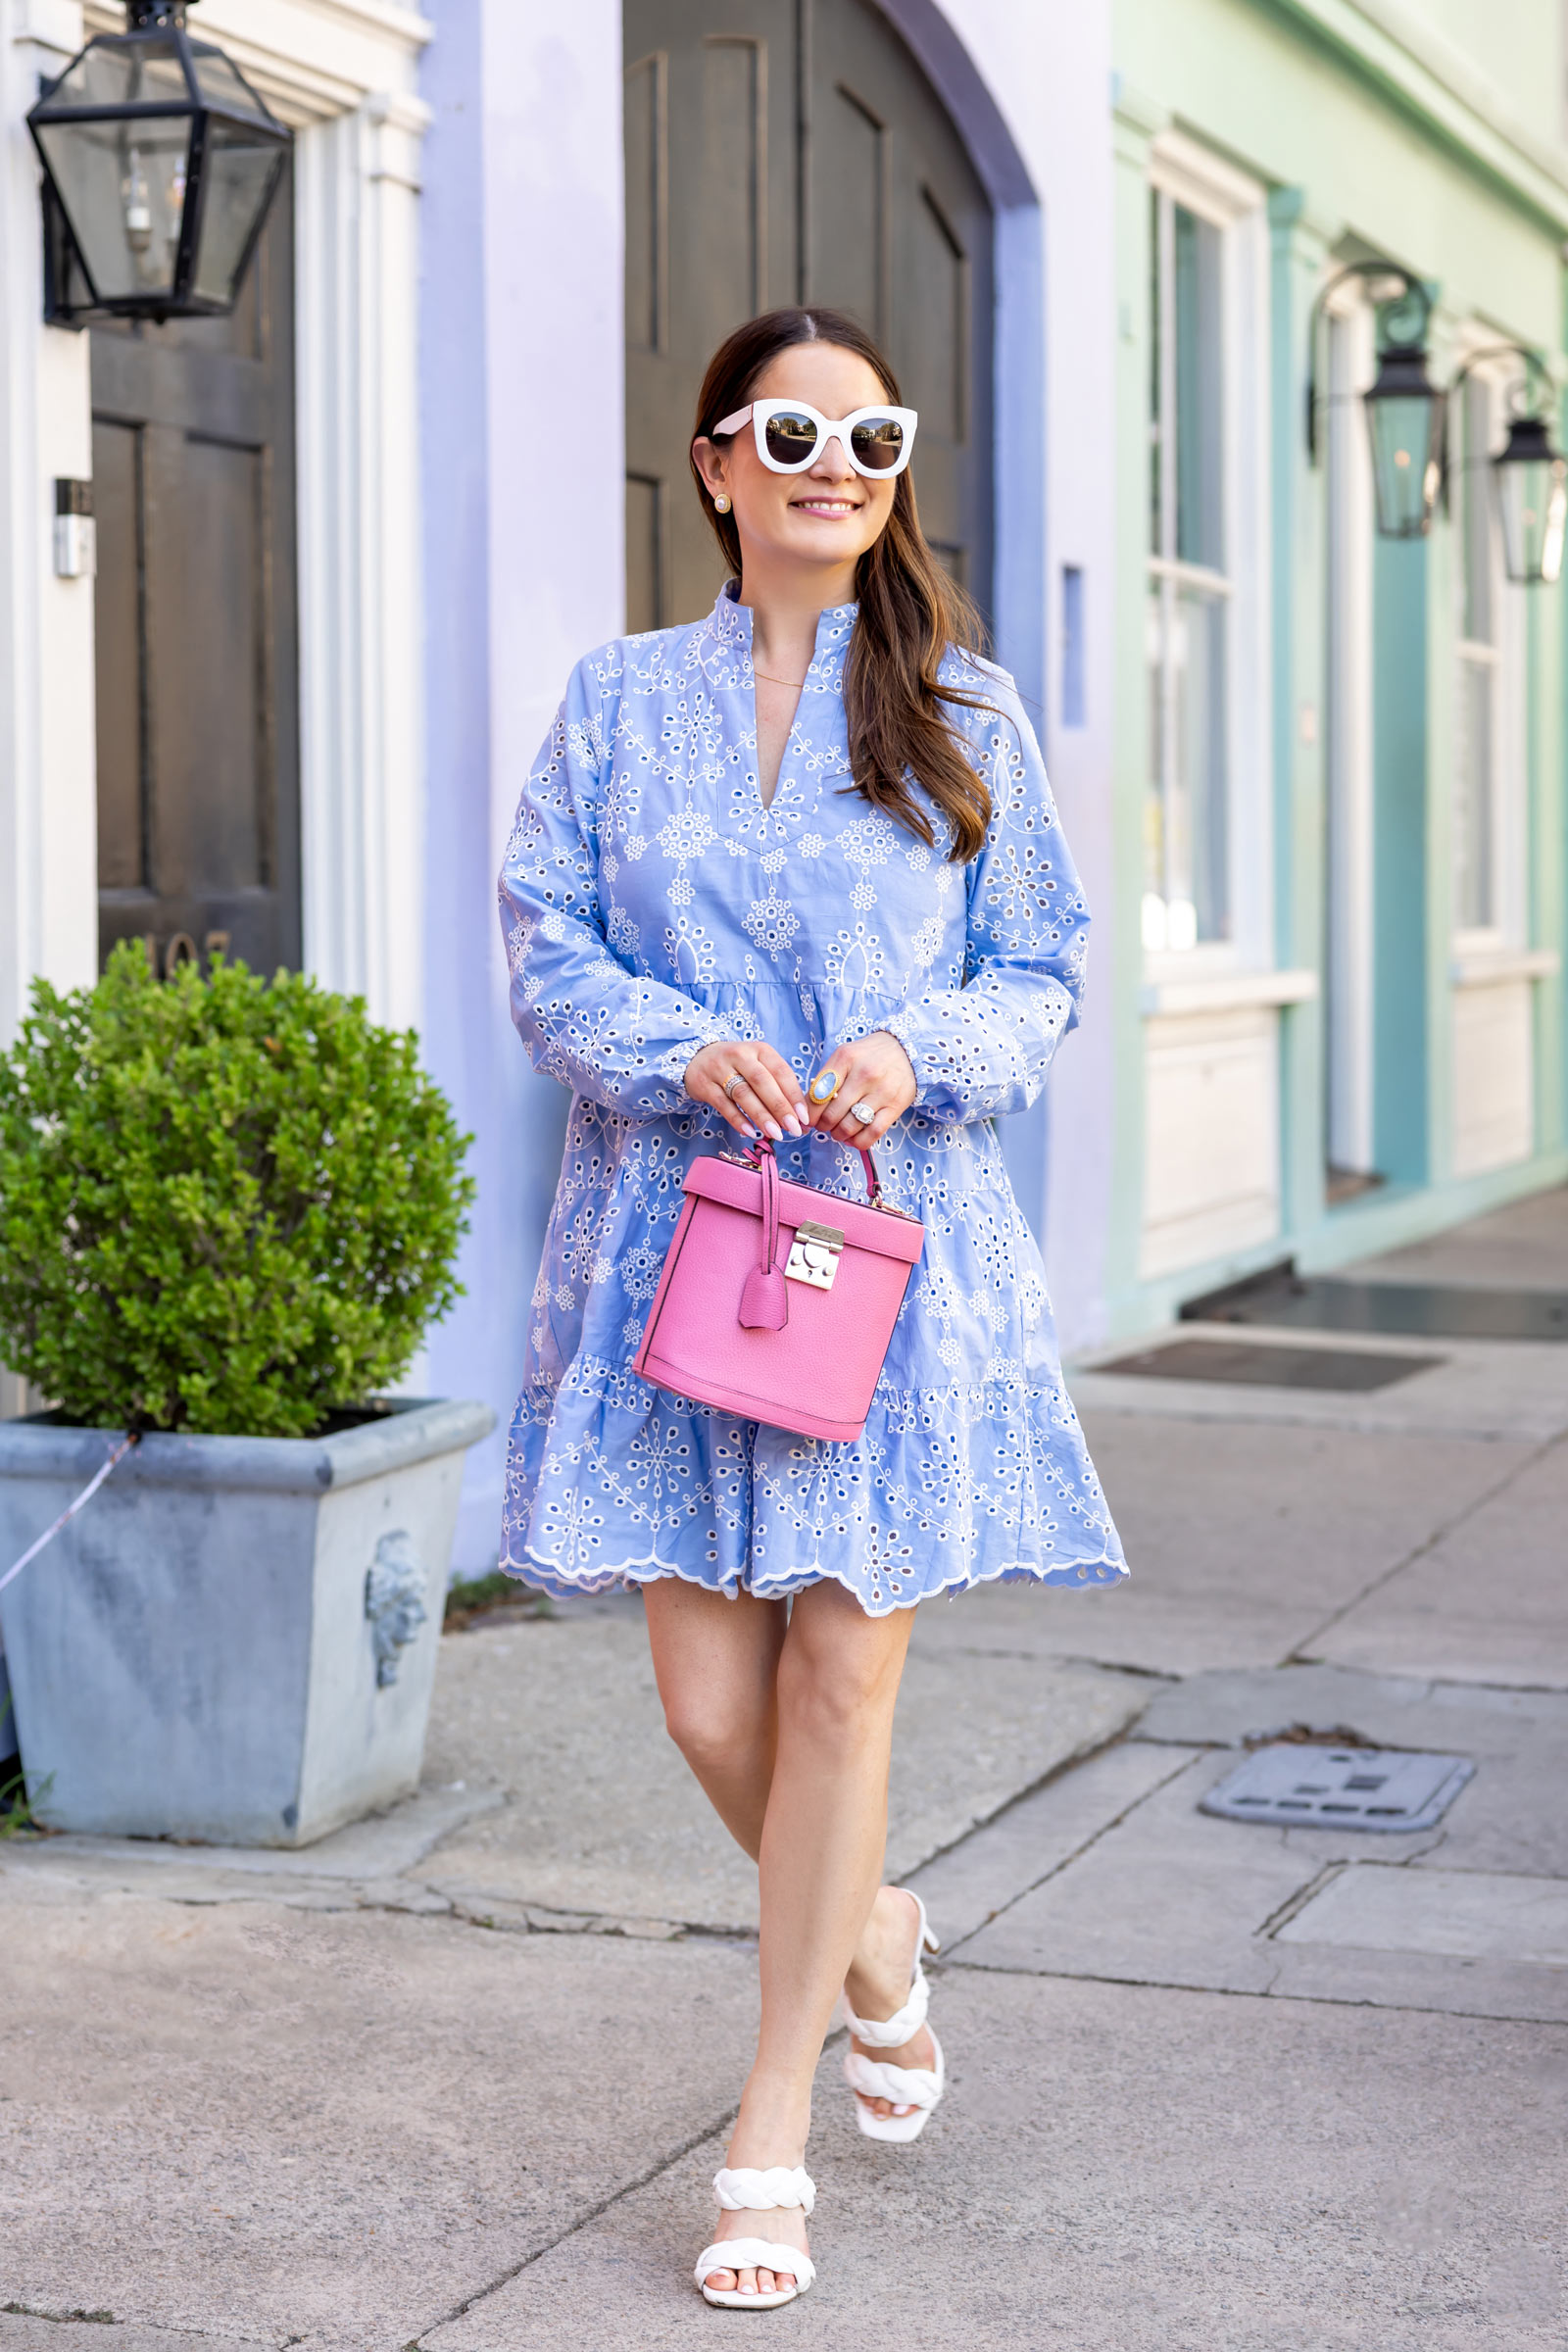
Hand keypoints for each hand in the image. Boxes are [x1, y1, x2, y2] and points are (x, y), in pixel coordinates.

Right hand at [684, 1039, 809, 1142]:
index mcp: (760, 1050)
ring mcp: (719, 1069)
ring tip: (775, 1134)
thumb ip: (777, 1086)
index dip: (794, 1095)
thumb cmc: (738, 1066)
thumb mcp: (759, 1065)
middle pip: (762, 1082)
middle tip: (793, 1128)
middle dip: (780, 1107)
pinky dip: (737, 1119)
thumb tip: (799, 1116)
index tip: (804, 1117)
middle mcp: (740, 1055)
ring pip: (743, 1093)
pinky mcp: (704, 1084)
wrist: (698, 1058)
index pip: (781, 1071)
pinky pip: (723, 1104)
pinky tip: (750, 1132)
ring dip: (761, 1115)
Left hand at [805, 1031, 915, 1147]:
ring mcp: (881, 1092)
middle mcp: (864, 1075)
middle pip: (832, 1114)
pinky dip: (858, 1141)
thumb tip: (808, 1108)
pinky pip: (873, 1133)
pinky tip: (853, 1138)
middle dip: (823, 1126)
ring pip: (850, 1126)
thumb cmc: (869, 1056)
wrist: (906, 1051)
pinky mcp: (895, 1106)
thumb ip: (826, 1078)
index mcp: (845, 1059)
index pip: (818, 1094)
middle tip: (823, 1126)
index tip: (809, 1119)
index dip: (809, 1114)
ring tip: (838, 1131)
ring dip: (838, 1135)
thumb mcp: (845, 1056)